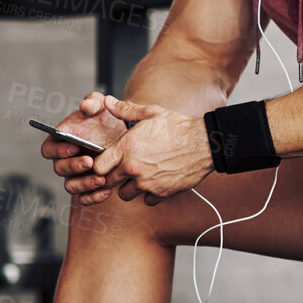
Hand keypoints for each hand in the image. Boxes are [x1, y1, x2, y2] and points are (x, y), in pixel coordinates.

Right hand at [42, 92, 130, 200]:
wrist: (126, 136)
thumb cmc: (107, 120)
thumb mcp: (102, 106)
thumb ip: (93, 102)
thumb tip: (86, 106)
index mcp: (61, 142)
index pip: (49, 149)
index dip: (58, 150)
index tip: (74, 146)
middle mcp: (66, 160)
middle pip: (59, 169)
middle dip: (73, 166)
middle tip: (90, 161)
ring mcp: (77, 175)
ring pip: (71, 186)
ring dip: (84, 184)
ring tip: (101, 179)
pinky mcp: (90, 187)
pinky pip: (86, 198)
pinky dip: (94, 197)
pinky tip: (107, 191)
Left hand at [87, 95, 213, 205]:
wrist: (204, 144)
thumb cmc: (178, 127)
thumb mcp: (151, 113)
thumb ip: (125, 110)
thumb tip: (107, 102)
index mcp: (127, 148)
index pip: (98, 166)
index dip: (100, 164)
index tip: (107, 162)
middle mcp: (133, 168)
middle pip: (108, 182)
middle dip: (113, 177)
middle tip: (123, 169)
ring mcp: (146, 183)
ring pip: (125, 194)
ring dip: (129, 187)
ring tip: (140, 176)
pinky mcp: (161, 193)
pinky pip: (146, 200)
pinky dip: (150, 194)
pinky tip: (156, 181)